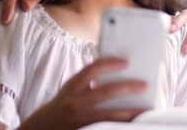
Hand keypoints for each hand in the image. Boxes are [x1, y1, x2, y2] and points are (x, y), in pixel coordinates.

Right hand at [20, 59, 147, 129]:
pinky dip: (119, 126)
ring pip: (108, 116)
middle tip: (144, 85)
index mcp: (72, 87)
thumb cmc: (62, 106)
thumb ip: (87, 83)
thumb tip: (116, 75)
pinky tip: (132, 124)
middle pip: (104, 93)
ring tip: (145, 109)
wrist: (41, 129)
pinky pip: (105, 128)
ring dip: (128, 113)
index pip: (91, 70)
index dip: (109, 64)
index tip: (126, 62)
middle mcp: (74, 103)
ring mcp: (79, 120)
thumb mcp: (70, 91)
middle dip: (126, 88)